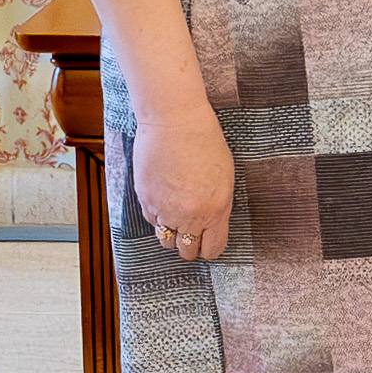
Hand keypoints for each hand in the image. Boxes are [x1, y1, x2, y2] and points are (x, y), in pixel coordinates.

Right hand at [130, 104, 237, 259]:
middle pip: (186, 251)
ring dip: (171, 234)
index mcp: (216, 208)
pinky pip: (151, 220)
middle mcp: (191, 214)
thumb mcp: (224, 177)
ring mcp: (166, 208)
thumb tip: (210, 224)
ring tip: (175, 219)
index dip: (209, 250)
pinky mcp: (146, 199)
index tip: (207, 245)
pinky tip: (163, 200)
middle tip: (190, 236)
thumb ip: (218, 205)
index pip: (213, 248)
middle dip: (189, 246)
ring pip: (165, 239)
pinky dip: (157, 216)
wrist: (175, 121)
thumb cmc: (205, 142)